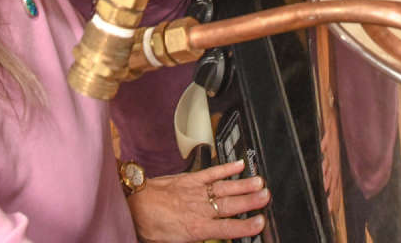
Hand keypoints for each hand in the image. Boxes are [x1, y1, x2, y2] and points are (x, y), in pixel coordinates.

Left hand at [125, 158, 268, 242]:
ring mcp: (195, 192)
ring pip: (224, 188)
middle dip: (250, 201)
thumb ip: (195, 240)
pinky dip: (225, 168)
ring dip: (243, 185)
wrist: (133, 205)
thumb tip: (211, 240)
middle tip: (266, 197)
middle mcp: (199, 209)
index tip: (260, 223)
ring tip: (260, 182)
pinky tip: (239, 165)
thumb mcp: (174, 242)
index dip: (246, 226)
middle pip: (230, 205)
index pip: (227, 228)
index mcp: (197, 228)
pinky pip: (211, 173)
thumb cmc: (150, 226)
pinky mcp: (189, 179)